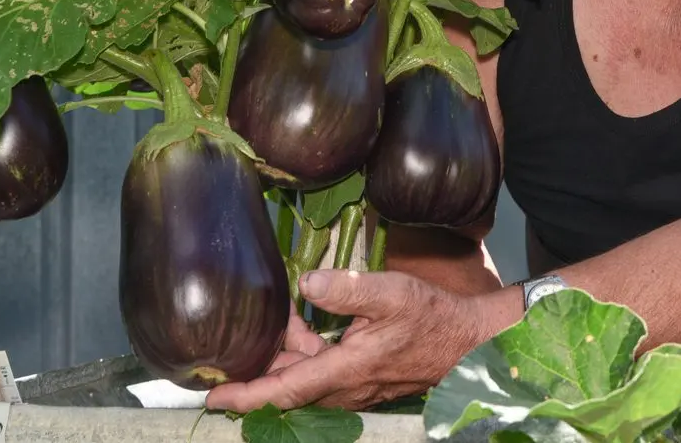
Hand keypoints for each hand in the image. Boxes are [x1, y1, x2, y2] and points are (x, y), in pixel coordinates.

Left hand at [204, 268, 513, 412]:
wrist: (468, 342)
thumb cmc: (433, 318)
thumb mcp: (392, 293)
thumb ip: (349, 289)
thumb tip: (306, 282)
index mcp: (345, 370)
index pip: (284, 390)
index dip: (246, 396)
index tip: (213, 398)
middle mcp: (344, 386)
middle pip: (287, 384)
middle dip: (258, 368)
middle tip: (231, 347)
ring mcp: (353, 386)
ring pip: (304, 376)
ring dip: (283, 355)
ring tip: (271, 320)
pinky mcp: (361, 377)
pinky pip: (321, 370)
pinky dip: (304, 351)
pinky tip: (304, 320)